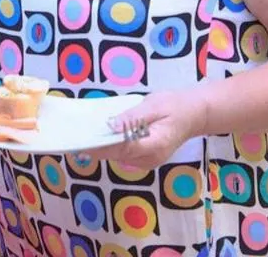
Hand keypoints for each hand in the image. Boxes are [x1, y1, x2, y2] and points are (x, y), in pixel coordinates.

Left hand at [90, 90, 208, 170]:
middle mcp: (150, 159)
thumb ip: (132, 117)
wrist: (193, 114)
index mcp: (154, 146)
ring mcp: (148, 162)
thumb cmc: (174, 106)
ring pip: (118, 156)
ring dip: (101, 146)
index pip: (121, 148)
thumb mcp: (153, 105)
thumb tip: (111, 126)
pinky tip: (99, 135)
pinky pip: (123, 154)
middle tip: (73, 136)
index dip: (100, 145)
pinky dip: (111, 146)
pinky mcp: (144, 158)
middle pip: (116, 155)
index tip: (80, 141)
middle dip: (96, 146)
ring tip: (82, 134)